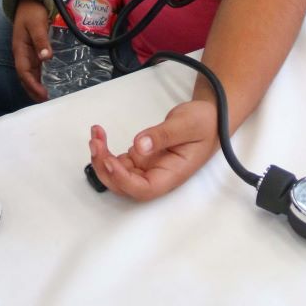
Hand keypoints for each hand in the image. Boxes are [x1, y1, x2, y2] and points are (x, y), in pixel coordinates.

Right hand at [12, 0, 50, 100]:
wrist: (28, 0)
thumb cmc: (32, 12)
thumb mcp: (37, 24)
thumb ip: (41, 41)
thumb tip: (46, 58)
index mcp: (20, 49)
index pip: (24, 72)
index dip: (32, 85)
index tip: (42, 95)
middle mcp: (22, 53)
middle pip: (25, 76)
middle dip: (32, 90)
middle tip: (45, 102)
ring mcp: (27, 52)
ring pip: (29, 73)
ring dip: (35, 86)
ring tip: (46, 97)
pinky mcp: (33, 50)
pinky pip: (34, 67)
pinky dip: (39, 77)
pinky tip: (47, 82)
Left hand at [89, 100, 218, 199]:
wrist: (210, 116)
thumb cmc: (205, 122)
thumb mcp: (186, 124)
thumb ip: (163, 135)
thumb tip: (139, 146)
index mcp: (172, 174)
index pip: (144, 189)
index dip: (124, 180)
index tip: (110, 161)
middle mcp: (158, 175)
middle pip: (126, 186)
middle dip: (105, 169)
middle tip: (96, 143)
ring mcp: (149, 168)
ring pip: (119, 174)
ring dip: (102, 159)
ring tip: (96, 135)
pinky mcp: (143, 158)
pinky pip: (120, 161)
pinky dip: (107, 151)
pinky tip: (100, 135)